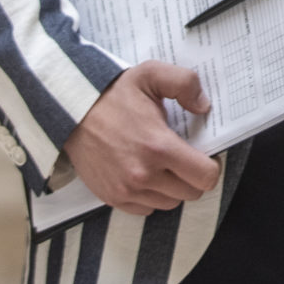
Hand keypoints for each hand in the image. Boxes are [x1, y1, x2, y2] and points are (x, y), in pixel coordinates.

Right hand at [63, 62, 221, 214]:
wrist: (71, 112)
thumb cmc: (113, 94)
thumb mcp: (152, 73)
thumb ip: (185, 83)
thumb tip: (204, 107)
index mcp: (159, 147)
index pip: (205, 177)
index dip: (211, 165)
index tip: (204, 154)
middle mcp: (144, 175)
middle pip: (191, 193)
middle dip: (193, 176)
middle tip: (183, 157)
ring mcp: (126, 190)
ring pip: (170, 203)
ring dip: (173, 187)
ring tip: (163, 164)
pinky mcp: (112, 198)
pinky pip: (147, 209)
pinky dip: (152, 196)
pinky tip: (146, 174)